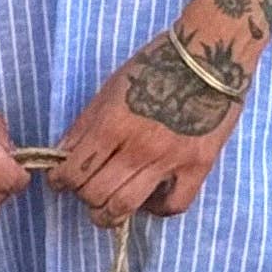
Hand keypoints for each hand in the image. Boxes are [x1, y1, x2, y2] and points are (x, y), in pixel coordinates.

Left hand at [50, 45, 245, 225]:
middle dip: (83, 198)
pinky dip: (157, 210)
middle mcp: (137, 146)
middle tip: (85, 192)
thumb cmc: (156, 65)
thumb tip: (63, 153)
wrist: (210, 57)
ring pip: (127, 206)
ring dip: (110, 214)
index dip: (60, 181)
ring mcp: (169, 160)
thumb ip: (86, 124)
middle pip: (97, 194)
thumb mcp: (111, 88)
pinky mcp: (198, 166)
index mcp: (112, 123)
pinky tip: (149, 201)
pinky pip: (174, 205)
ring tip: (108, 211)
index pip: (74, 170)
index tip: (60, 181)